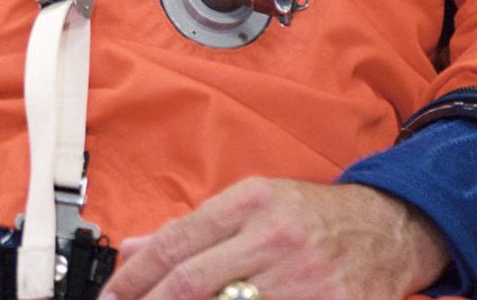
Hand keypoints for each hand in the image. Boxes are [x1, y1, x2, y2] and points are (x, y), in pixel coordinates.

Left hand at [102, 177, 449, 299]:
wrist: (381, 229)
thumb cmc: (309, 215)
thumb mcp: (251, 202)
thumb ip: (192, 226)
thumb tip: (133, 247)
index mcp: (250, 202)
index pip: (177, 242)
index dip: (136, 275)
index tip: (112, 295)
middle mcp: (271, 238)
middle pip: (193, 281)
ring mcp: (300, 280)